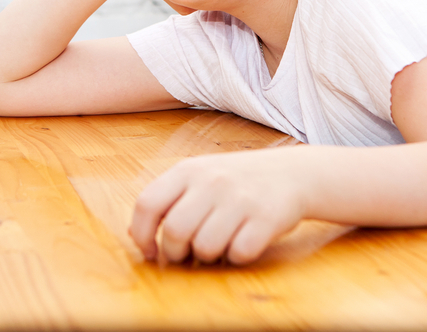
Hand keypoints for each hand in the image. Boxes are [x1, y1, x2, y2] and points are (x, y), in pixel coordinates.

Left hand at [128, 148, 306, 264]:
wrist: (293, 172)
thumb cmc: (237, 180)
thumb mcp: (199, 177)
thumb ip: (168, 200)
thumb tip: (134, 235)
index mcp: (189, 169)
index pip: (147, 203)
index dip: (142, 234)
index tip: (150, 251)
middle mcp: (212, 181)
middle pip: (174, 231)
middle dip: (175, 253)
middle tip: (186, 255)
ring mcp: (240, 198)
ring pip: (204, 247)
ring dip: (207, 256)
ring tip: (217, 245)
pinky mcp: (265, 218)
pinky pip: (238, 253)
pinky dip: (236, 257)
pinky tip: (240, 242)